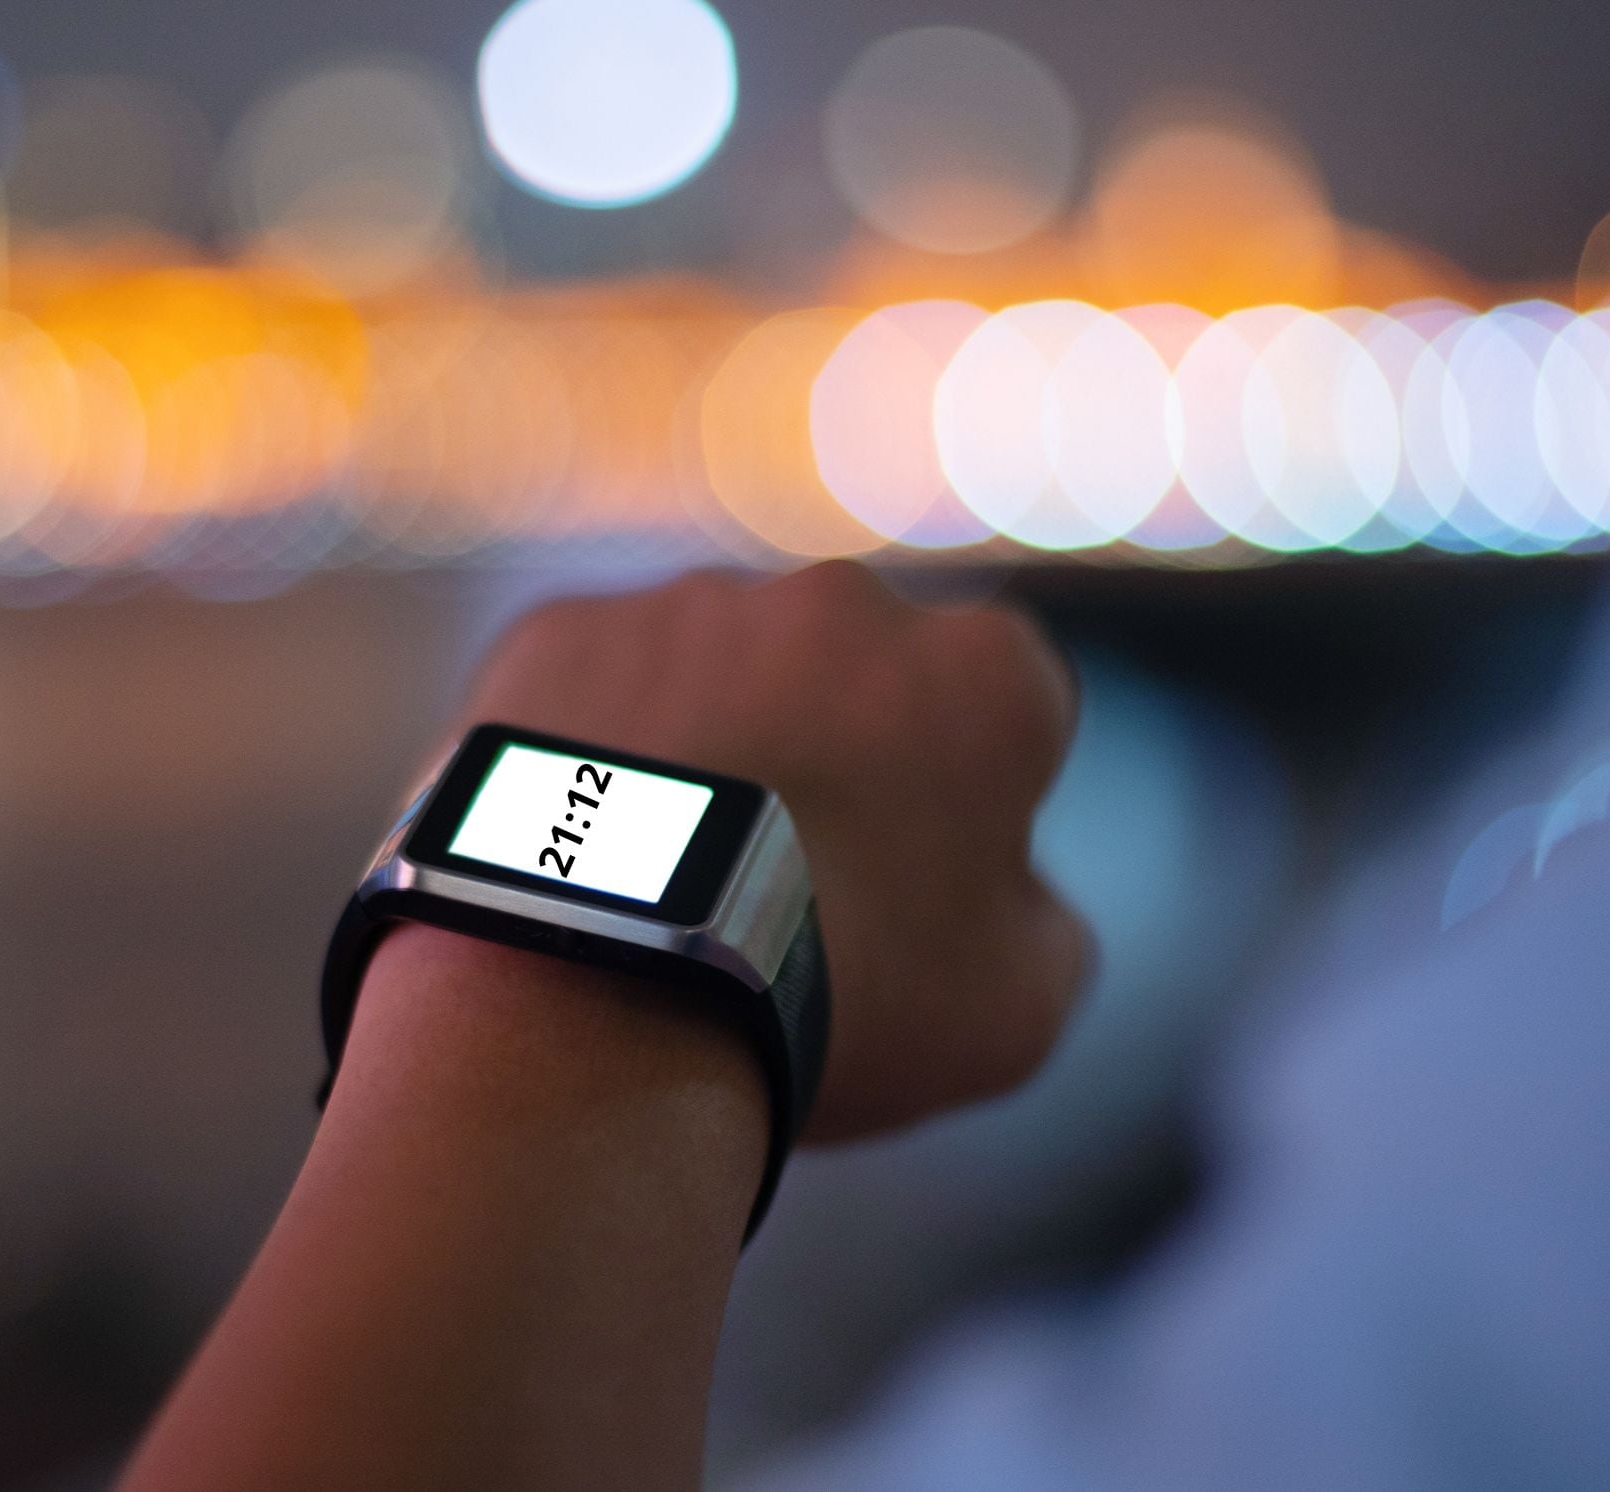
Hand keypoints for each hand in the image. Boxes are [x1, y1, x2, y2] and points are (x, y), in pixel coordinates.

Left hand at [453, 560, 1091, 1140]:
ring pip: (730, 671)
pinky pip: (605, 681)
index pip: (1017, 712)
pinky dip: (608, 750)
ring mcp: (696, 604)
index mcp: (989, 671)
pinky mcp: (565, 631)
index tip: (929, 886)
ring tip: (682, 883)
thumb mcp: (1015, 1009)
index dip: (981, 805)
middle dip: (847, 758)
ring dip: (726, 745)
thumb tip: (1008, 888)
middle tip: (799, 887)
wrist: (602, 1004)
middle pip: (866, 678)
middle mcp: (849, 601)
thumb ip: (1043, 920)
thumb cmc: (839, 1009)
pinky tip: (597, 856)